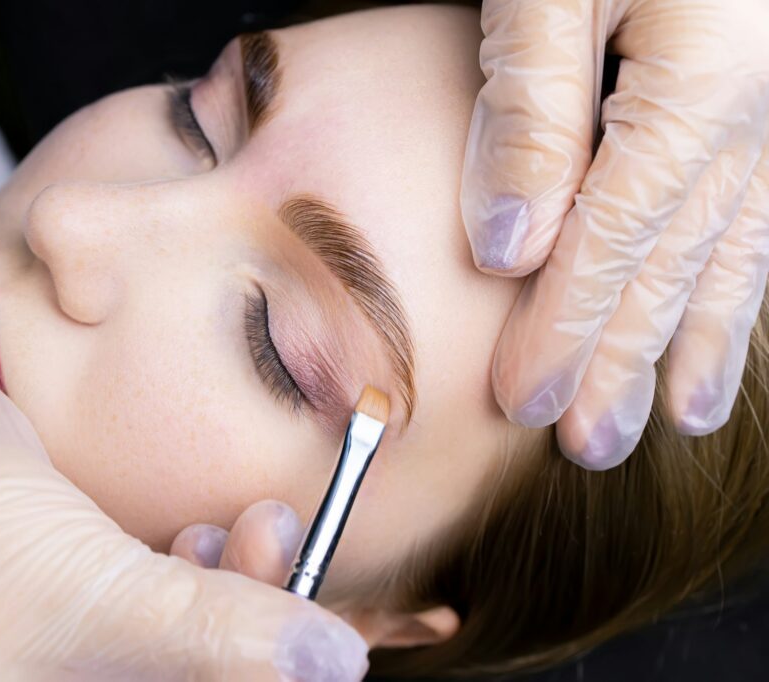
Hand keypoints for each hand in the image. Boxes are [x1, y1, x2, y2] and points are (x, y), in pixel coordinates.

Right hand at [0, 313, 367, 680]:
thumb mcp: (92, 600)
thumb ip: (214, 636)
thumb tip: (333, 664)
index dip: (261, 677)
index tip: (313, 630)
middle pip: (210, 674)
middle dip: (264, 618)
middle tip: (279, 544)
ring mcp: (84, 648)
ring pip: (202, 636)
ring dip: (244, 585)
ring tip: (246, 530)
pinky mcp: (92, 592)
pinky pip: (176, 598)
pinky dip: (209, 568)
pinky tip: (211, 534)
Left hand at [461, 0, 768, 468]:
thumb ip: (532, 107)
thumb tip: (509, 241)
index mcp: (692, 84)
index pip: (610, 243)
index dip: (565, 331)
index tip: (523, 402)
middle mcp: (747, 109)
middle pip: (671, 262)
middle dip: (626, 358)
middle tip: (591, 442)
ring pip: (729, 249)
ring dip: (698, 339)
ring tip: (677, 416)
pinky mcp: (759, 96)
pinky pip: (758, 207)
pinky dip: (741, 277)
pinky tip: (728, 320)